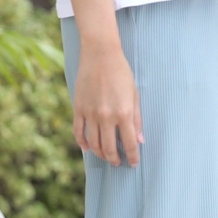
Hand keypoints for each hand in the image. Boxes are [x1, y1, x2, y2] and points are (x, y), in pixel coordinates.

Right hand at [72, 42, 143, 166]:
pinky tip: (87, 148)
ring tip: (105, 156)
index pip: (129, 144)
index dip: (132, 157)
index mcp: (124, 113)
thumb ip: (136, 119)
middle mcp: (106, 116)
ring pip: (93, 143)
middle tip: (117, 162)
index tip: (133, 163)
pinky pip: (78, 131)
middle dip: (114, 159)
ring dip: (100, 153)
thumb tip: (139, 140)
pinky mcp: (78, 107)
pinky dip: (82, 142)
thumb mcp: (134, 94)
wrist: (100, 54)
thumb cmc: (121, 72)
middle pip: (109, 148)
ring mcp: (90, 113)